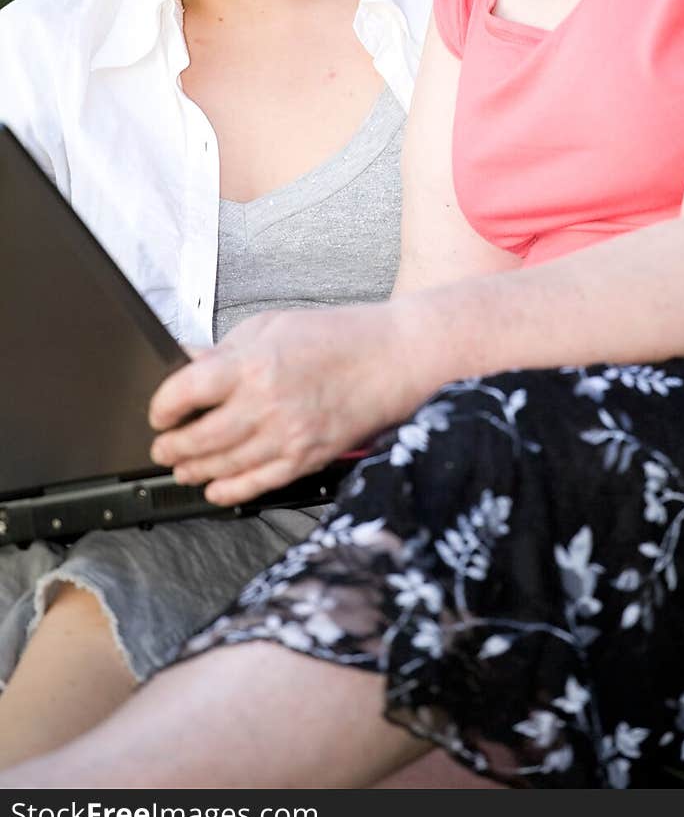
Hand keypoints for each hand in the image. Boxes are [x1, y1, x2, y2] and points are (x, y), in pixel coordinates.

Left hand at [148, 302, 407, 505]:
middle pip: (199, 438)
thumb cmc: (336, 337)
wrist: (390, 359)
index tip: (159, 412)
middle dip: (171, 446)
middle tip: (163, 446)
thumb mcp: (272, 326)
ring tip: (183, 467)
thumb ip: (226, 350)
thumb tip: (187, 361)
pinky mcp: (306, 458)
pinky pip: (257, 484)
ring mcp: (287, 436)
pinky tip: (216, 488)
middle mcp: (266, 404)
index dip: (163, 407)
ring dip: (194, 470)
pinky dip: (229, 490)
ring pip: (223, 466)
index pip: (186, 392)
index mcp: (253, 364)